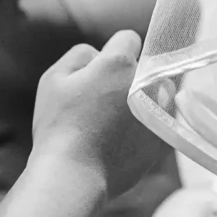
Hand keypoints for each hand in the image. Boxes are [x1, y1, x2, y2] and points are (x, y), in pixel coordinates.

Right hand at [31, 31, 163, 200]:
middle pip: (144, 67)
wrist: (74, 177)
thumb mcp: (54, 78)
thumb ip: (80, 54)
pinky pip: (157, 121)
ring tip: (113, 122)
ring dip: (142, 98)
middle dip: (127, 76)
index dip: (112, 51)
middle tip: (102, 101)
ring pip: (157, 93)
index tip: (101, 70)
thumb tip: (100, 55)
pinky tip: (121, 139)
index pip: (128, 39)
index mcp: (120, 63)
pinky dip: (145, 125)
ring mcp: (159, 111)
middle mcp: (147, 83)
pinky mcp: (163, 138)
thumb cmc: (58, 127)